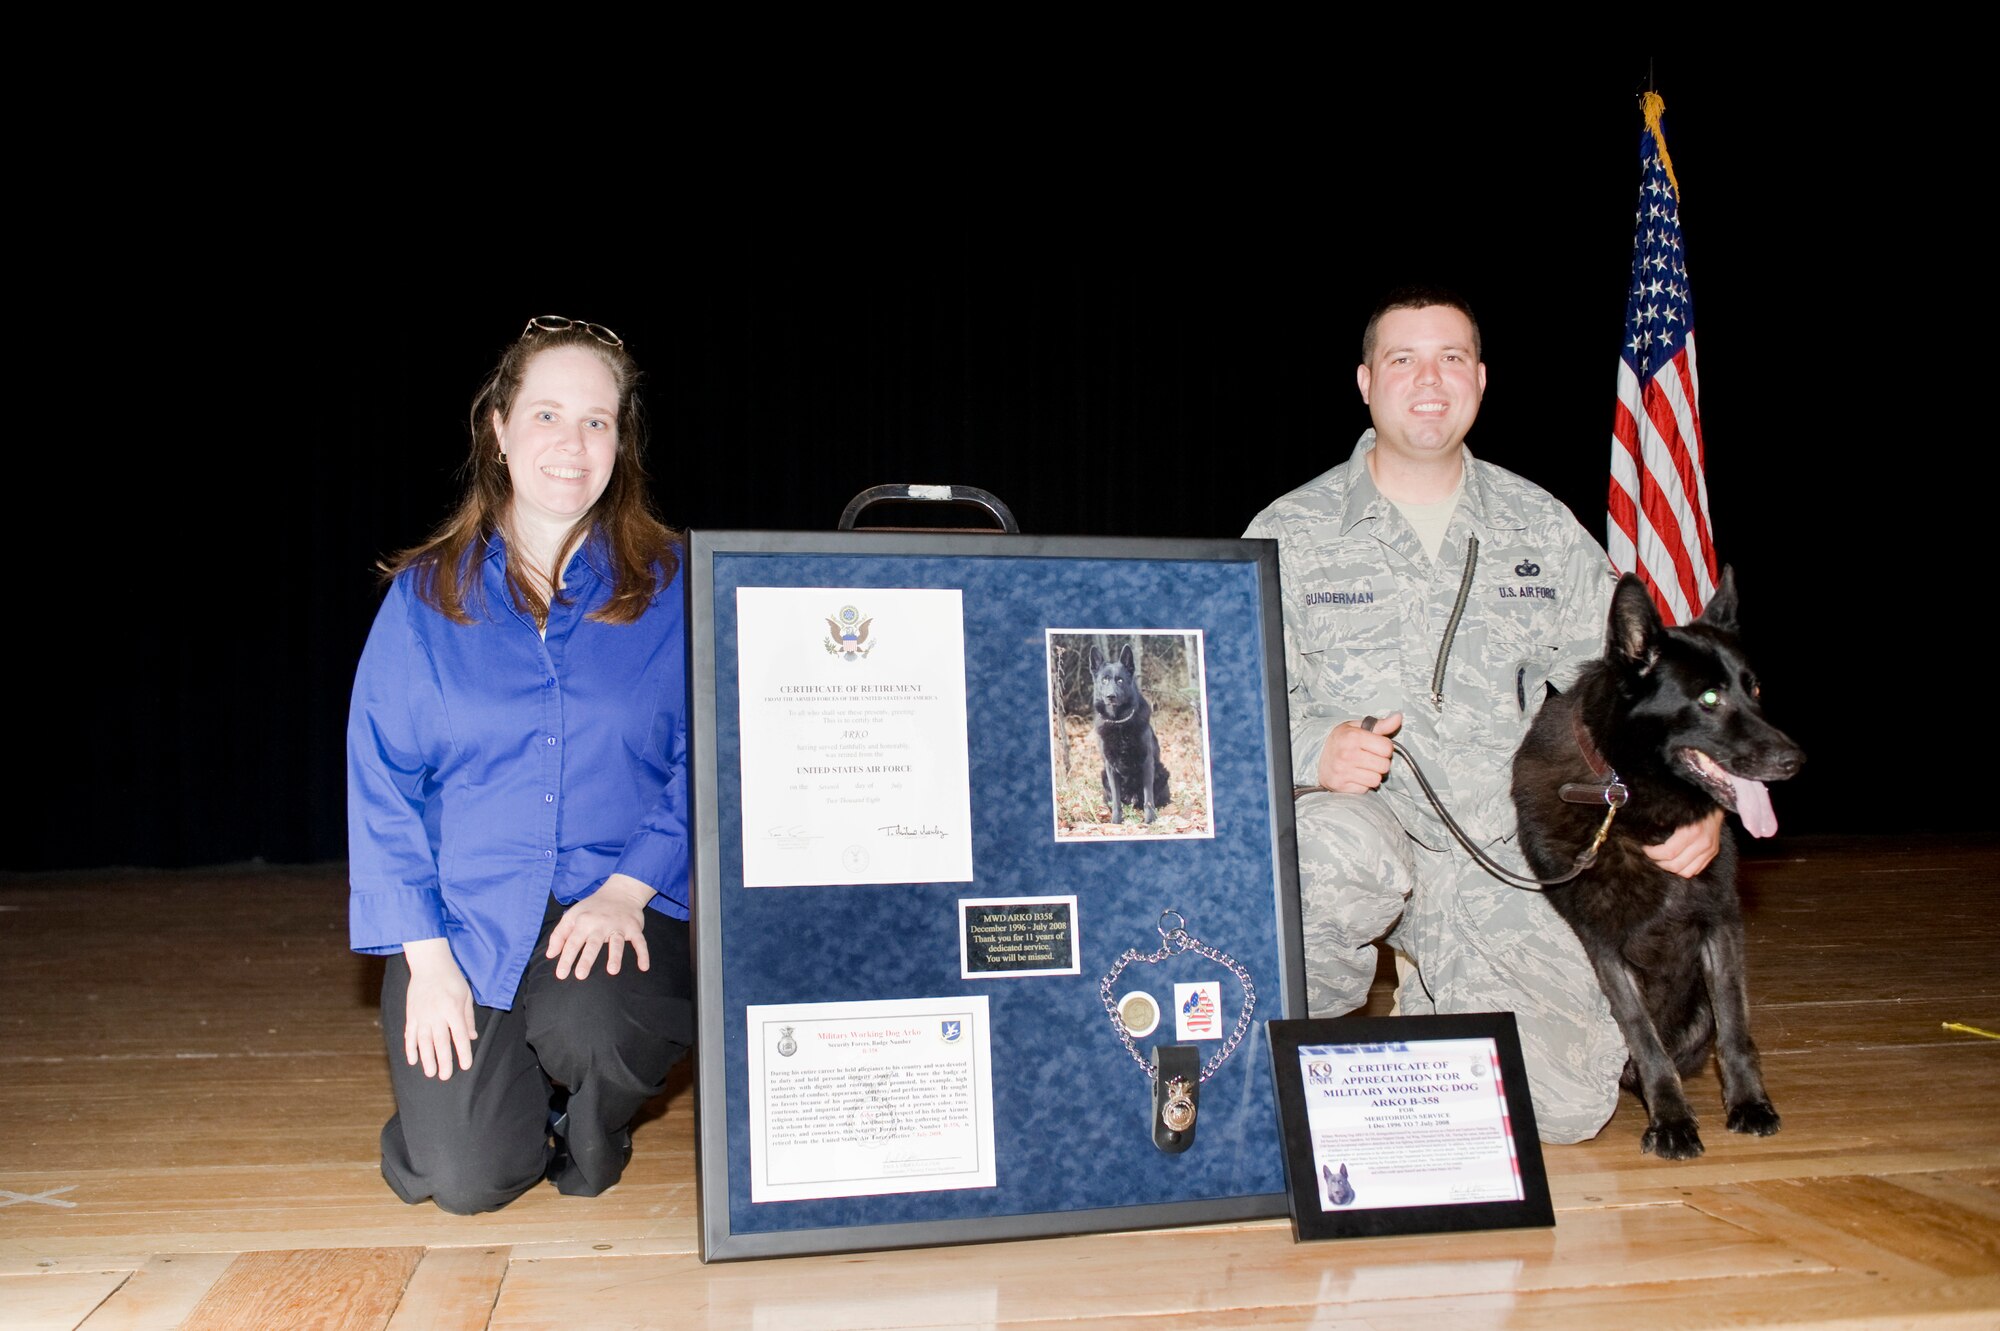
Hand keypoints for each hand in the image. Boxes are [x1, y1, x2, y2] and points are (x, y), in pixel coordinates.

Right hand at [402, 938, 475, 1079]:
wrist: (429, 964)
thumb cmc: (451, 978)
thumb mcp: (466, 995)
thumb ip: (468, 1017)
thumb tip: (472, 1038)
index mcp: (452, 1008)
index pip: (459, 1035)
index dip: (463, 1051)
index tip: (466, 1066)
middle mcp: (436, 1014)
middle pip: (440, 1041)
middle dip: (444, 1060)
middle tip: (445, 1077)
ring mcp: (421, 1014)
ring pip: (423, 1041)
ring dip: (426, 1058)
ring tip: (430, 1072)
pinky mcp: (411, 1014)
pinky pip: (410, 1034)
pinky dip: (410, 1048)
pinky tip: (412, 1060)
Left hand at [546, 872, 656, 979]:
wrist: (621, 892)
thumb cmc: (592, 907)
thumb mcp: (572, 915)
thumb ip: (559, 935)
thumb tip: (550, 955)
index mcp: (584, 922)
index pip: (573, 942)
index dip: (566, 958)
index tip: (561, 974)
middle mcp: (601, 924)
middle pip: (593, 944)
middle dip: (587, 959)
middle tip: (580, 975)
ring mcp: (619, 926)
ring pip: (617, 942)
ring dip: (615, 956)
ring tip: (612, 971)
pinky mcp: (634, 928)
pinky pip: (640, 942)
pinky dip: (643, 954)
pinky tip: (644, 967)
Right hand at [1315, 712, 1402, 792]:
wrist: (1315, 755)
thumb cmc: (1341, 740)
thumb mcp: (1358, 728)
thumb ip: (1381, 725)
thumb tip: (1399, 717)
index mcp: (1353, 737)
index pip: (1387, 748)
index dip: (1385, 748)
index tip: (1376, 747)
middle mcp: (1347, 754)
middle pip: (1384, 766)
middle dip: (1380, 763)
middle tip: (1370, 758)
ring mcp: (1343, 771)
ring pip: (1376, 780)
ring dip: (1373, 775)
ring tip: (1362, 768)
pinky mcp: (1340, 786)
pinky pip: (1365, 789)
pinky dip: (1362, 784)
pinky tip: (1354, 776)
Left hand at [1646, 807, 1725, 877]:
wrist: (1714, 803)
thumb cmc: (1692, 806)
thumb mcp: (1675, 811)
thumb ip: (1662, 821)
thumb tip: (1646, 832)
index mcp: (1691, 832)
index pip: (1668, 853)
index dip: (1653, 853)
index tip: (1645, 848)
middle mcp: (1702, 843)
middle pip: (1675, 866)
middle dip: (1659, 862)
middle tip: (1651, 855)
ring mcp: (1709, 850)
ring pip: (1686, 872)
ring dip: (1671, 868)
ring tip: (1662, 860)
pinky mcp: (1713, 853)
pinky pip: (1696, 870)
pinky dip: (1683, 869)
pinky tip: (1675, 861)